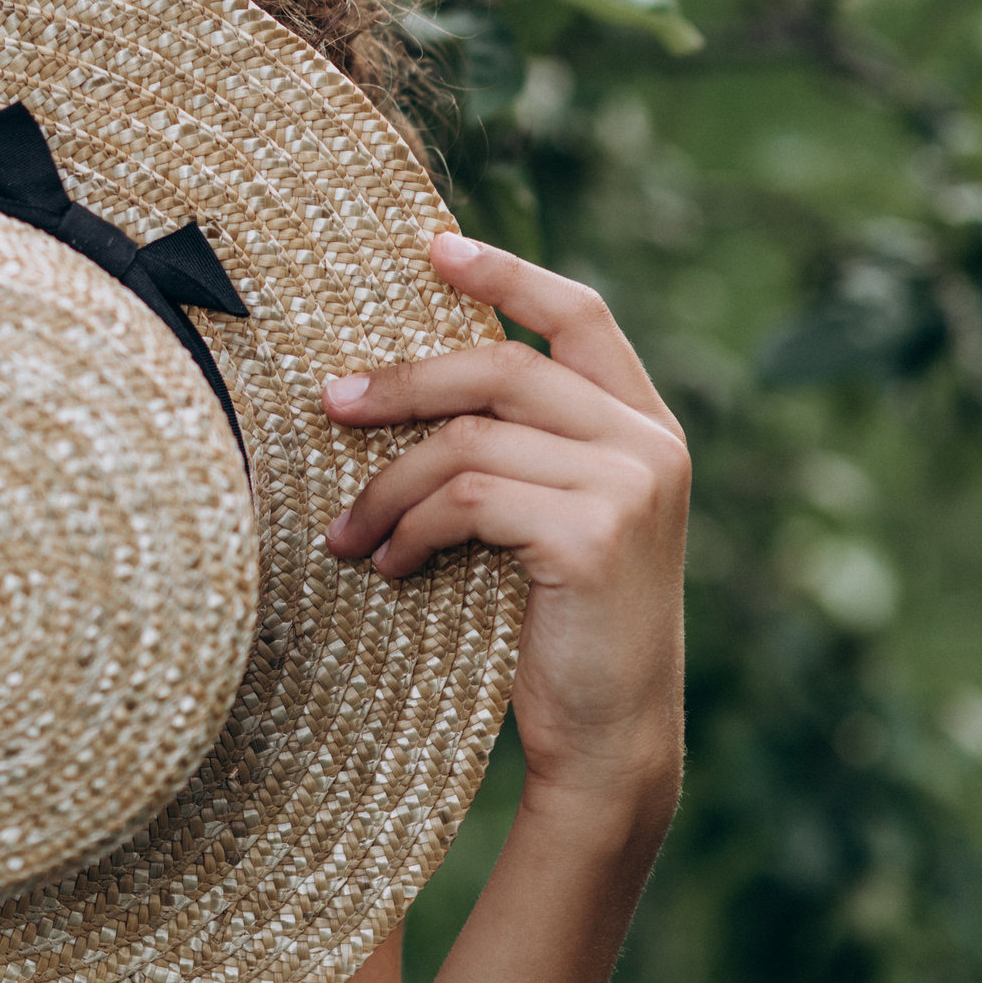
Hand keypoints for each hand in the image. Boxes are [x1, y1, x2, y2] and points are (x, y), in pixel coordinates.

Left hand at [321, 233, 687, 811]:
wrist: (609, 737)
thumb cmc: (560, 625)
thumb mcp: (551, 514)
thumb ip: (521, 444)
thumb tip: (404, 382)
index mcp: (645, 423)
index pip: (579, 314)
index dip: (506, 274)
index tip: (433, 245)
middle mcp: (651, 442)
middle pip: (501, 368)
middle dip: (404, 382)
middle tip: (330, 401)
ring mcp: (630, 485)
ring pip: (468, 441)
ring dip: (388, 486)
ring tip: (344, 532)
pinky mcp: (594, 534)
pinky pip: (467, 500)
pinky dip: (408, 530)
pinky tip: (385, 566)